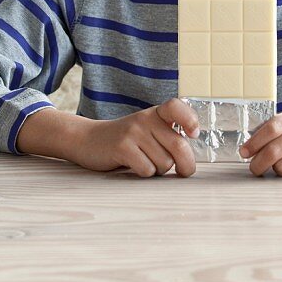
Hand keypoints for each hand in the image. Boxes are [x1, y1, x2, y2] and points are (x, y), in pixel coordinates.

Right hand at [70, 98, 200, 177]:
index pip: (177, 107)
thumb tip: (191, 157)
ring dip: (160, 170)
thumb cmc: (126, 140)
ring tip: (147, 163)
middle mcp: (145, 118)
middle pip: (178, 145)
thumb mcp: (147, 129)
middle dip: (187, 165)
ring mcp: (133, 132)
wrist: (88, 140)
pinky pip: (147, 169)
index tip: (194, 134)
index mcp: (155, 113)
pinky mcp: (122, 147)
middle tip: (184, 171)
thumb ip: (167, 135)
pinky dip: (145, 174)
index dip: (190, 120)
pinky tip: (135, 166)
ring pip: (164, 162)